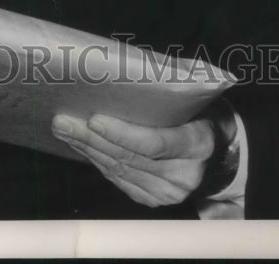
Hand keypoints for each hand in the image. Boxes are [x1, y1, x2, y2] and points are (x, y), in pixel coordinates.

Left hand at [51, 112, 230, 207]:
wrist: (216, 151)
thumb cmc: (197, 114)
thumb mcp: (190, 101)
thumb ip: (163, 96)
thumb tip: (115, 77)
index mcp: (197, 145)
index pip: (154, 143)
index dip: (122, 133)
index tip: (94, 119)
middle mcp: (183, 176)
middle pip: (129, 157)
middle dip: (91, 139)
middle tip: (63, 122)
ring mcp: (167, 193)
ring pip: (119, 169)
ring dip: (87, 149)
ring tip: (64, 130)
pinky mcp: (152, 200)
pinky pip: (118, 179)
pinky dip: (96, 161)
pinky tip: (80, 146)